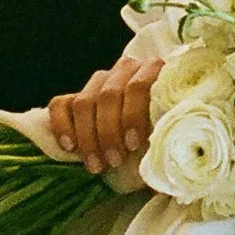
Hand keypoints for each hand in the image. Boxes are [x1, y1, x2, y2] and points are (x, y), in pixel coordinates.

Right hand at [48, 58, 160, 174]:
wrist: (152, 134)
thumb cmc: (170, 132)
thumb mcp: (174, 134)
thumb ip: (171, 140)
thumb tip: (164, 163)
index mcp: (155, 71)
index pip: (138, 86)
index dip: (133, 115)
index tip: (133, 144)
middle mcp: (126, 69)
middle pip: (109, 95)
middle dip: (109, 132)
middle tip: (114, 161)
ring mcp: (100, 81)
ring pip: (84, 102)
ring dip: (88, 136)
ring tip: (97, 165)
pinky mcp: (76, 95)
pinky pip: (60, 104)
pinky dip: (62, 126)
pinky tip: (70, 147)